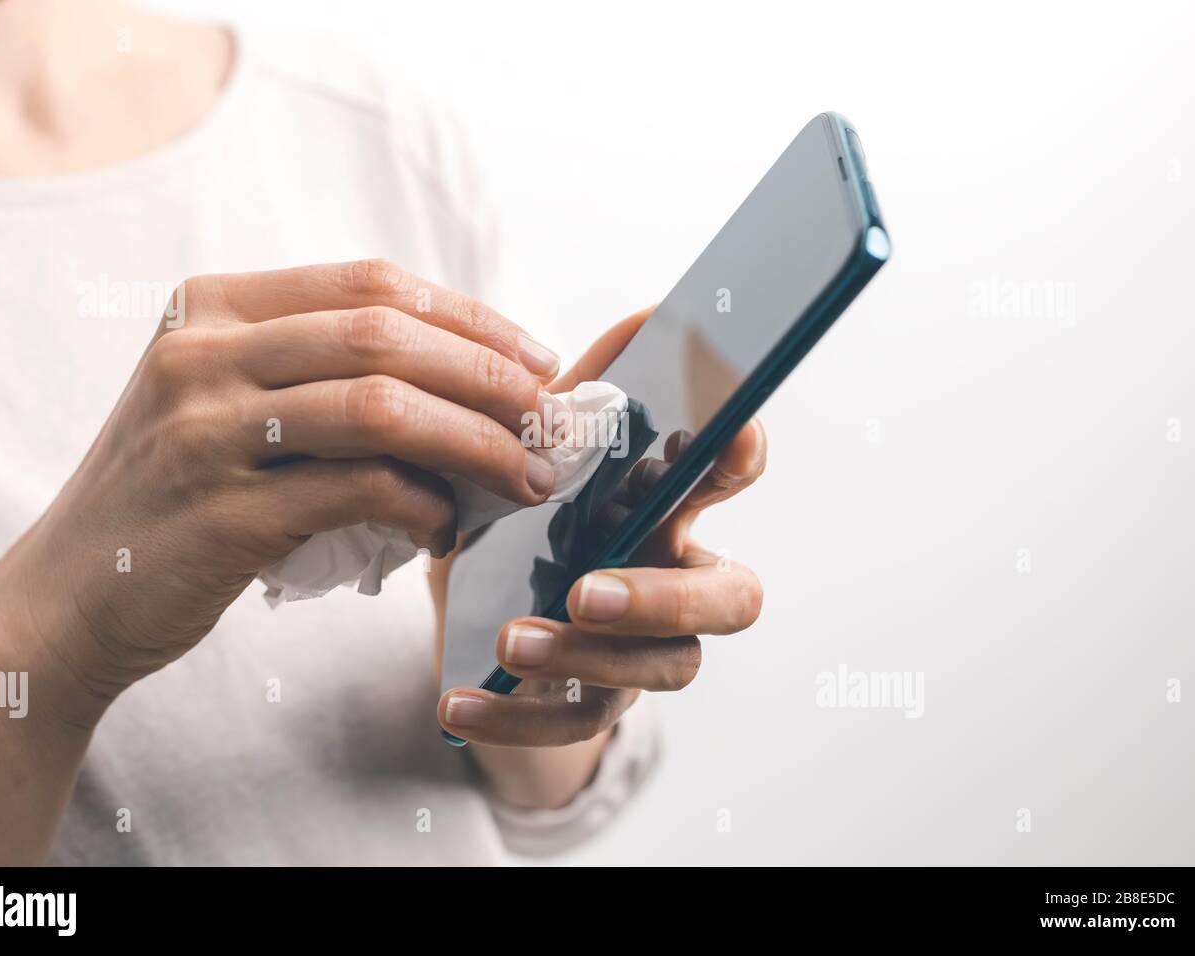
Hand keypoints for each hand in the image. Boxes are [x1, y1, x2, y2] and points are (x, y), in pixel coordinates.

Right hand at [0, 259, 564, 712]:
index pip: (370, 284)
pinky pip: (358, 491)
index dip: (469, 318)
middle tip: (551, 421)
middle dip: (490, 377)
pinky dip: (423, 506)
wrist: (73, 594)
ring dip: (475, 443)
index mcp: (212, 308)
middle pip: (386, 337)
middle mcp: (202, 353)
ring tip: (526, 479)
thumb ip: (322, 377)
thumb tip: (474, 386)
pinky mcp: (220, 512)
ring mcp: (205, 429)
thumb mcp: (229, 406)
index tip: (535, 359)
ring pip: (382, 408)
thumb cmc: (178, 497)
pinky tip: (444, 527)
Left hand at [437, 309, 765, 747]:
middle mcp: (673, 575)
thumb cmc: (524, 514)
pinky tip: (454, 703)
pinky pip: (575, 722)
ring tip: (509, 642)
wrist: (476, 612)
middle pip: (732, 598)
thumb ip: (589, 390)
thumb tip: (654, 310)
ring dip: (589, 658)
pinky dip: (515, 717)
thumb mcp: (539, 452)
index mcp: (666, 503)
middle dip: (668, 598)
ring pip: (667, 670)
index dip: (740, 459)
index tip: (723, 444)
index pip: (731, 478)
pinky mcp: (590, 698)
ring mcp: (641, 645)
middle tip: (588, 590)